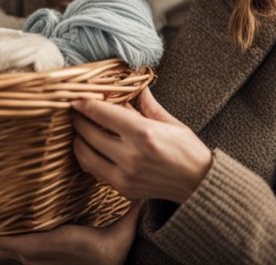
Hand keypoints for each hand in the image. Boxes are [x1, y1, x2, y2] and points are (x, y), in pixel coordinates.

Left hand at [0, 201, 142, 263]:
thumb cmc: (122, 252)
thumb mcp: (125, 230)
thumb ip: (131, 208)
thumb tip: (139, 189)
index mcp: (67, 243)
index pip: (31, 245)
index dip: (10, 242)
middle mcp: (56, 257)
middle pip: (19, 253)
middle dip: (1, 244)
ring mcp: (55, 264)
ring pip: (22, 258)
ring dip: (6, 249)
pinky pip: (30, 261)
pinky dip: (18, 253)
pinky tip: (12, 247)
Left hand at [71, 87, 211, 203]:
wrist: (199, 185)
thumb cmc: (188, 151)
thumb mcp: (171, 122)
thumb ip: (147, 105)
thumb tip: (135, 87)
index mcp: (143, 133)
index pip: (101, 113)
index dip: (85, 103)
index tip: (76, 98)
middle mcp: (131, 155)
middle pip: (88, 132)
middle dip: (78, 119)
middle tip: (77, 112)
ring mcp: (125, 175)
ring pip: (85, 154)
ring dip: (79, 139)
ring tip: (81, 129)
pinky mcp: (123, 188)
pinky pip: (94, 170)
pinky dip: (87, 157)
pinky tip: (91, 147)